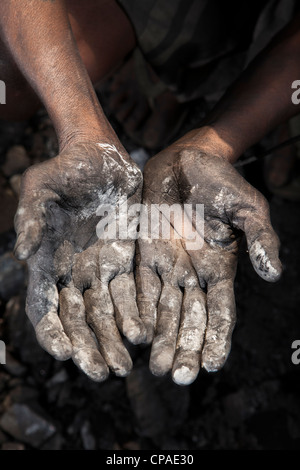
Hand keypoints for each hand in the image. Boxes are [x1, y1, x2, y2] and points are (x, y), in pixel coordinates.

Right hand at [14, 141, 145, 380]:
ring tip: (124, 366)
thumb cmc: (65, 167)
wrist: (101, 157)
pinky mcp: (124, 260)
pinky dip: (134, 315)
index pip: (44, 306)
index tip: (65, 352)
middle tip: (102, 373)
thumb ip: (30, 217)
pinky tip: (143, 334)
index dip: (52, 331)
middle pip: (77, 319)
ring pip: (104, 314)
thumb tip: (22, 253)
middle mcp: (71, 271)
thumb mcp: (41, 186)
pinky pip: (130, 293)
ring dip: (113, 340)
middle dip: (87, 347)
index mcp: (46, 261)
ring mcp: (98, 268)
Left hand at [136, 131, 281, 384]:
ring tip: (157, 368)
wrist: (185, 159)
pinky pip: (142, 288)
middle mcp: (194, 274)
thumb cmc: (221, 182)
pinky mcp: (144, 254)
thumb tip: (274, 274)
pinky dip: (139, 311)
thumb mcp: (249, 209)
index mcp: (221, 268)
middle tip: (180, 378)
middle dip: (186, 348)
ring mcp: (168, 266)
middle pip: (190, 319)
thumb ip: (260, 240)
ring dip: (162, 339)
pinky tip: (137, 334)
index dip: (216, 338)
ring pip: (165, 311)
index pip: (220, 312)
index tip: (211, 365)